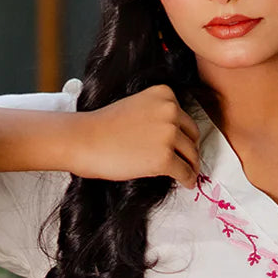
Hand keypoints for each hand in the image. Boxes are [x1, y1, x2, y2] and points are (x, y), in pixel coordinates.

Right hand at [71, 85, 201, 186]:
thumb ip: (157, 114)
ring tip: (189, 174)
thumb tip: (174, 137)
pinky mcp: (165, 158)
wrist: (85, 140)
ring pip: (191, 155)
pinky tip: (187, 184)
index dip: (183, 133)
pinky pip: (185, 172)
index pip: (184, 116)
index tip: (182, 144)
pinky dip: (188, 179)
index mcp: (164, 94)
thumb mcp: (136, 106)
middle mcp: (171, 111)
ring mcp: (169, 135)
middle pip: (192, 135)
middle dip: (190, 149)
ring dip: (191, 166)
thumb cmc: (104, 127)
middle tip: (188, 161)